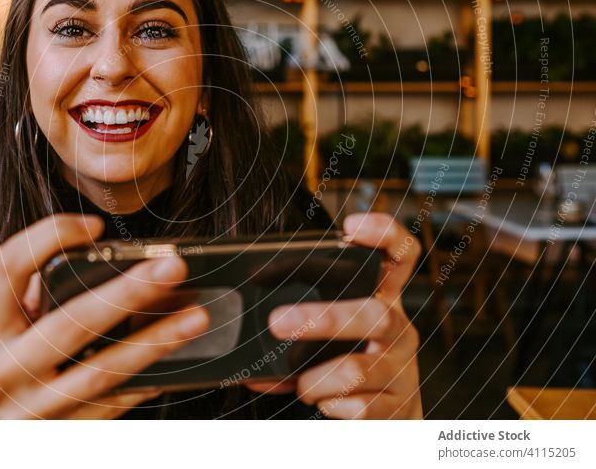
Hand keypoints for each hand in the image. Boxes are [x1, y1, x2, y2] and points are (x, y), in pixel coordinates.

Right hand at [0, 214, 209, 418]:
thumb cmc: (13, 361)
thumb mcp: (10, 324)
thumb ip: (45, 290)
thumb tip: (114, 259)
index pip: (8, 267)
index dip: (50, 238)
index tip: (97, 225)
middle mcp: (3, 368)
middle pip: (69, 323)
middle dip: (126, 293)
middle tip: (172, 268)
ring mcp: (31, 409)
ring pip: (99, 373)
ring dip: (152, 343)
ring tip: (195, 317)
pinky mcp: (60, 436)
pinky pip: (111, 406)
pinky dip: (146, 381)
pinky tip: (179, 360)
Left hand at [248, 213, 422, 418]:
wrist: (390, 421)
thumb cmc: (347, 365)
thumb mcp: (327, 337)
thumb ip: (293, 331)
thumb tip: (243, 341)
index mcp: (381, 299)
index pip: (400, 256)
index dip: (383, 234)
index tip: (349, 225)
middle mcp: (398, 329)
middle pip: (375, 314)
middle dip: (322, 318)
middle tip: (276, 322)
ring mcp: (402, 368)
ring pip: (358, 369)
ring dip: (316, 378)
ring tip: (302, 384)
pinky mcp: (399, 407)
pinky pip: (360, 408)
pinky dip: (331, 406)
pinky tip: (326, 403)